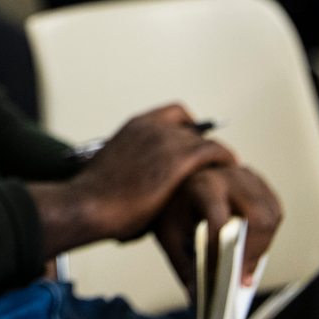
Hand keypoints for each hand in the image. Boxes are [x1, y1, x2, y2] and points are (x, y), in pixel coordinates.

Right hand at [30, 104, 234, 256]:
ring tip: (222, 173)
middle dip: (203, 147)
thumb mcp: (116, 167)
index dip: (189, 128)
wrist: (89, 204)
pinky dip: (225, 160)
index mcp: (134, 126)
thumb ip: (136, 164)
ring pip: (206, 141)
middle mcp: (151, 127)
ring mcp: (166, 140)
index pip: (173, 114)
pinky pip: (215, 152)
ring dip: (216, 157)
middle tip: (211, 166)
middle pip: (192, 128)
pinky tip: (229, 173)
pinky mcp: (180, 159)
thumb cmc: (97, 197)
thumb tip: (144, 183)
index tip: (195, 144)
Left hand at [153, 165, 281, 299]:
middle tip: (242, 279)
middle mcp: (229, 177)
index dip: (222, 252)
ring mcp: (247, 177)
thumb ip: (181, 263)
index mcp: (203, 186)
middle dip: (252, 253)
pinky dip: (268, 234)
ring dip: (262, 246)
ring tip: (246, 268)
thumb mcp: (167, 231)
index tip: (218, 277)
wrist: (177, 174)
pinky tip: (254, 248)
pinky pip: (274, 211)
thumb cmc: (172, 202)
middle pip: (258, 218)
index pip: (220, 221)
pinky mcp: (259, 183)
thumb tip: (195, 296)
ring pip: (271, 215)